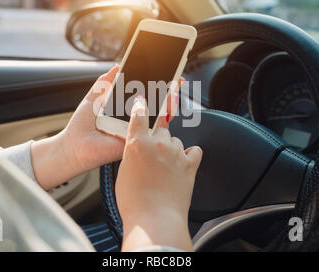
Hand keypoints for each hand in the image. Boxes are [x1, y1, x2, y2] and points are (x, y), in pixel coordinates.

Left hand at [31, 66, 184, 189]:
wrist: (73, 145)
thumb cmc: (81, 126)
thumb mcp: (94, 97)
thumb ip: (106, 82)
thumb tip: (118, 66)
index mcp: (125, 109)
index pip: (146, 96)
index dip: (158, 86)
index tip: (169, 74)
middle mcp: (133, 120)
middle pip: (157, 105)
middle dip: (170, 92)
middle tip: (177, 80)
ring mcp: (136, 131)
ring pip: (160, 118)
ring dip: (170, 103)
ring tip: (173, 90)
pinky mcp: (137, 141)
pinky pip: (152, 132)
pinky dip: (160, 120)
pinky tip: (165, 108)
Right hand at [116, 95, 201, 251]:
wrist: (155, 218)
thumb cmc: (134, 201)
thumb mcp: (123, 173)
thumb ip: (132, 155)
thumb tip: (139, 151)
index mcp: (137, 143)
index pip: (139, 115)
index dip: (141, 106)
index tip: (143, 100)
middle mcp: (158, 143)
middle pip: (161, 129)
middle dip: (158, 138)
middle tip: (153, 155)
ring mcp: (176, 152)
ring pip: (176, 140)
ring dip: (172, 149)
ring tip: (165, 168)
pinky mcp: (190, 164)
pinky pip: (194, 150)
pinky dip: (190, 155)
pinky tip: (184, 163)